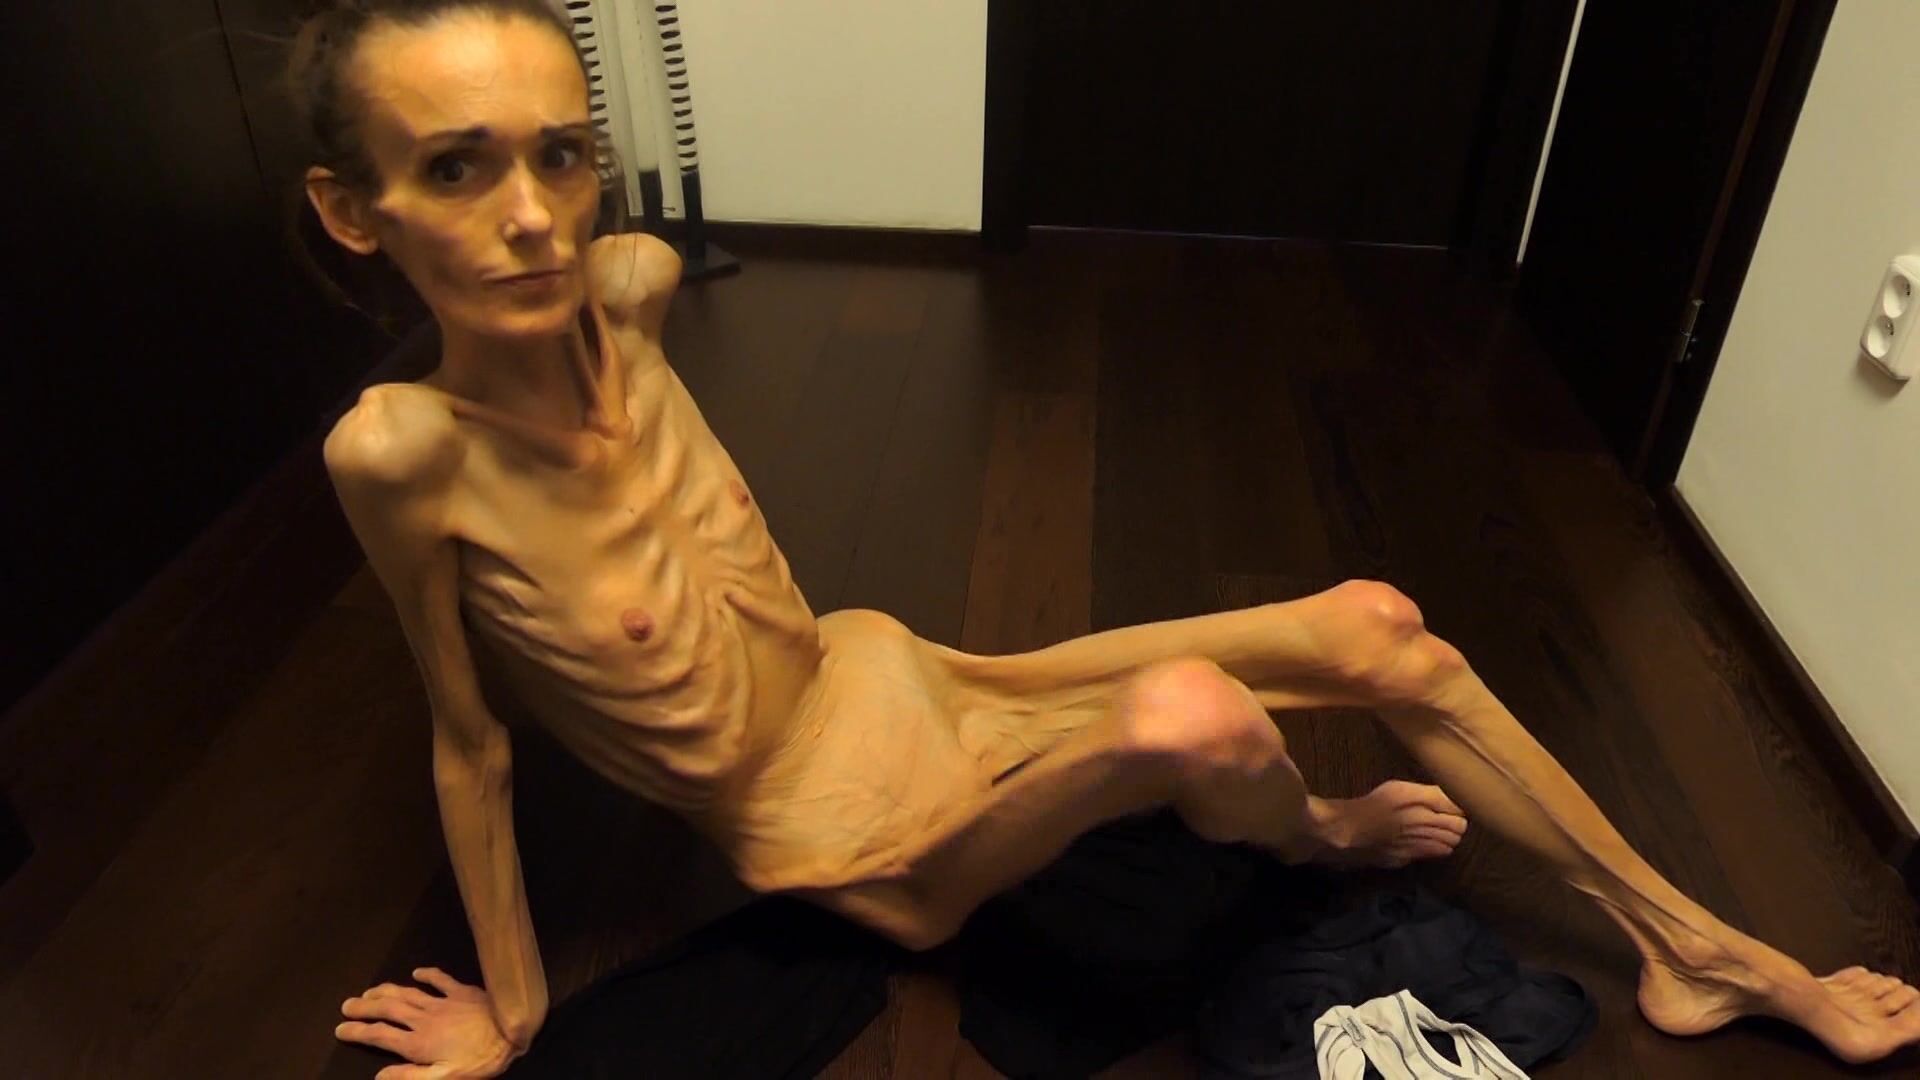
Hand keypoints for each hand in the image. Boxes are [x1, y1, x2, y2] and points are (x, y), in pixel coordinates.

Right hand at [336, 967, 518, 1078]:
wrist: (514, 1032)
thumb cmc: (480, 1060)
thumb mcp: (444, 1079)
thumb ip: (410, 1077)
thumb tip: (378, 1075)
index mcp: (418, 1043)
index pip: (379, 1035)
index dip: (357, 1032)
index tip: (340, 1029)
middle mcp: (424, 1019)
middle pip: (387, 1009)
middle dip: (364, 1007)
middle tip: (346, 1005)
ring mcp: (443, 1002)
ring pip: (407, 992)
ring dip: (385, 990)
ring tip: (369, 991)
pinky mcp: (462, 991)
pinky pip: (441, 979)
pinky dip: (427, 974)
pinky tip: (417, 971)